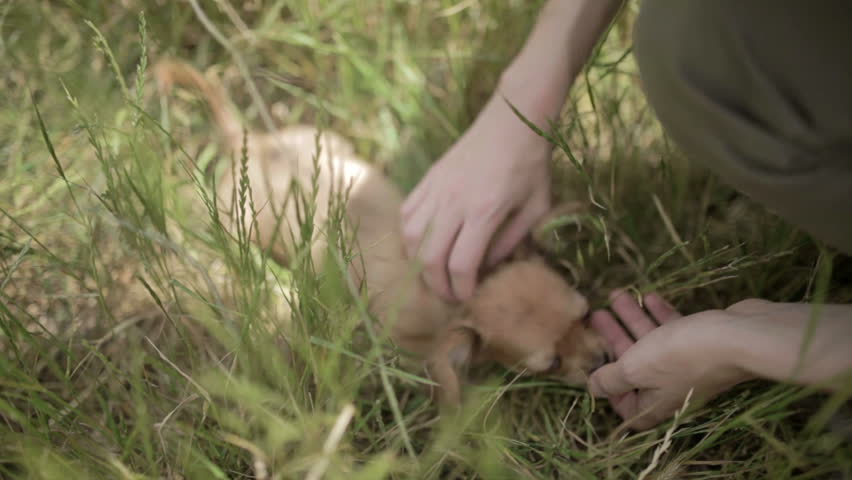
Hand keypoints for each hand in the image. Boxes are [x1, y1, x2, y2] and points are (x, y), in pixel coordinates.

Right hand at [400, 96, 551, 300]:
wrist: (514, 119)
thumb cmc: (531, 164)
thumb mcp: (536, 208)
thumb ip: (512, 241)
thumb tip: (488, 266)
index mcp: (484, 211)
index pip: (460, 264)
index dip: (461, 288)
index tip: (468, 296)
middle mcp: (454, 202)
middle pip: (430, 257)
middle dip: (437, 284)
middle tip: (449, 294)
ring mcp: (437, 189)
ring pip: (411, 237)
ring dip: (419, 262)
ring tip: (433, 272)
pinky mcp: (429, 178)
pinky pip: (407, 213)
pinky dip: (410, 235)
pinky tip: (423, 243)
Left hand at [588, 291, 753, 429]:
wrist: (743, 337)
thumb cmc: (683, 355)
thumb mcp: (635, 368)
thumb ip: (611, 378)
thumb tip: (593, 388)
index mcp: (655, 403)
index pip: (627, 407)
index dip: (610, 389)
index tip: (596, 364)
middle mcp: (672, 388)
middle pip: (634, 366)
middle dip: (613, 338)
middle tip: (596, 313)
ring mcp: (689, 365)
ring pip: (652, 342)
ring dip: (633, 319)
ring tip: (616, 293)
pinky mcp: (703, 342)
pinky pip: (673, 329)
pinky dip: (658, 314)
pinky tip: (646, 296)